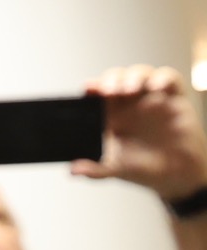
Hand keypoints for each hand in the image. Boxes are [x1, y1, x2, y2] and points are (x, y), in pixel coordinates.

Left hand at [77, 65, 206, 197]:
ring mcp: (151, 99)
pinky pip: (169, 79)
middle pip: (116, 78)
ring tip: (129, 89)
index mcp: (110, 115)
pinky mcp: (174, 99)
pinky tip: (156, 88)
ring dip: (133, 77)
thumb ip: (95, 170)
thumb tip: (73, 171)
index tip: (88, 88)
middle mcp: (128, 103)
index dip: (92, 88)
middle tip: (109, 91)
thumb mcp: (116, 170)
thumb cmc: (142, 168)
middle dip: (111, 79)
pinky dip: (163, 78)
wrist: (175, 175)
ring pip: (140, 74)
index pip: (97, 94)